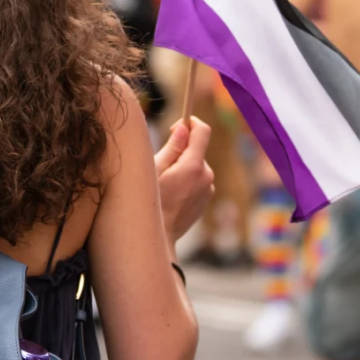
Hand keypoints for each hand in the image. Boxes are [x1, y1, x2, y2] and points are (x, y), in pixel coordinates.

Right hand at [154, 117, 213, 244]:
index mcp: (194, 166)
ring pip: (196, 164)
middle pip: (197, 149)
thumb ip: (171, 147)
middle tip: (160, 161)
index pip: (202, 131)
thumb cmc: (151, 201)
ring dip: (183, 165)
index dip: (190, 122)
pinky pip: (198, 178)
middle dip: (181, 149)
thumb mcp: (155, 170)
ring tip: (164, 181)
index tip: (178, 125)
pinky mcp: (207, 197)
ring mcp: (209, 188)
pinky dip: (187, 178)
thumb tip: (182, 127)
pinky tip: (172, 192)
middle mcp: (207, 175)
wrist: (159, 237)